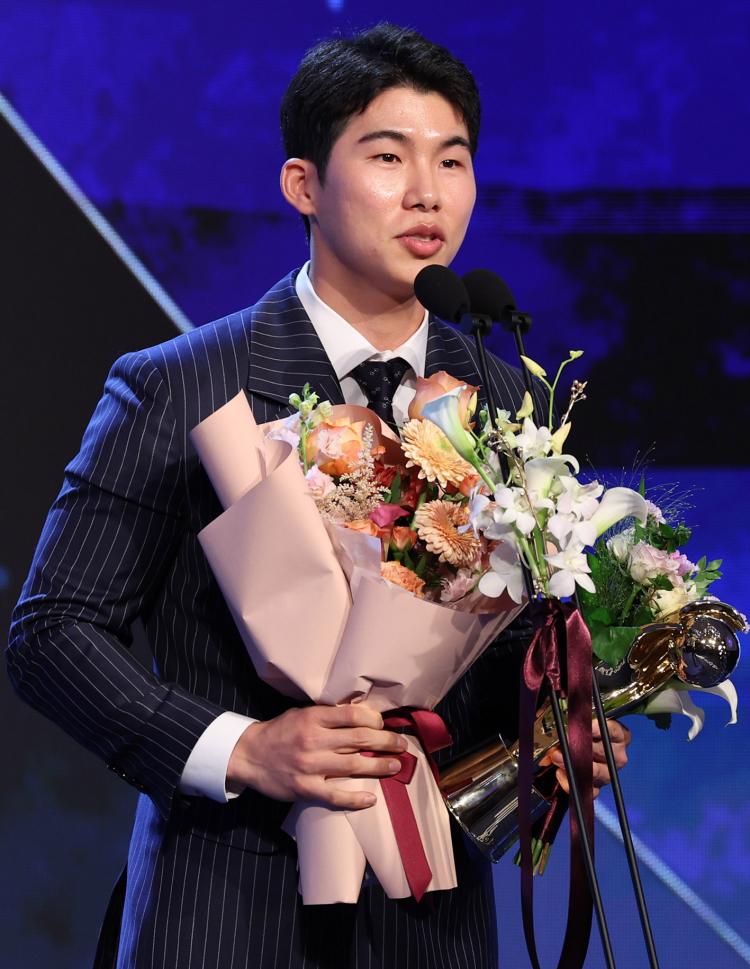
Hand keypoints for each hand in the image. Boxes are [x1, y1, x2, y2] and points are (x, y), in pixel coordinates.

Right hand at [226, 703, 407, 809]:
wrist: (249, 755)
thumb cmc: (279, 732)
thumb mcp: (301, 714)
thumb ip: (327, 715)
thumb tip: (361, 715)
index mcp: (313, 718)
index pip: (353, 715)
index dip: (374, 719)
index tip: (383, 723)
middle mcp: (314, 740)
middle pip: (360, 739)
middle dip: (386, 742)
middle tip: (402, 744)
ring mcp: (310, 766)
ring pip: (354, 766)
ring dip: (380, 766)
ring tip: (396, 765)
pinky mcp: (306, 788)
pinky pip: (336, 795)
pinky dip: (356, 798)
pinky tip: (371, 799)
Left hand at [545, 720, 630, 797]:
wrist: (572, 752)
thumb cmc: (578, 732)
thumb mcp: (579, 721)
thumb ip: (575, 719)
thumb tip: (563, 720)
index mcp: (619, 736)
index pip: (614, 731)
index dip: (600, 728)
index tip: (587, 726)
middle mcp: (617, 756)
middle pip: (604, 753)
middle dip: (582, 747)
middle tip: (565, 741)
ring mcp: (608, 774)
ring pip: (597, 773)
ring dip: (574, 764)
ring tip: (557, 756)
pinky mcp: (597, 789)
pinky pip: (587, 790)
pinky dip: (571, 782)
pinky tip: (559, 773)